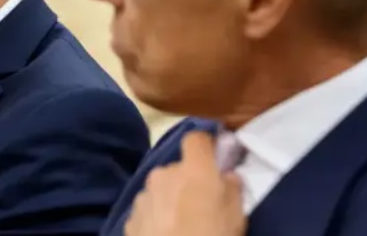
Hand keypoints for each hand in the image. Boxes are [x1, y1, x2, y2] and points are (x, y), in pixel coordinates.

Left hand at [124, 132, 245, 235]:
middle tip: (202, 206)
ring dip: (170, 200)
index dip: (206, 147)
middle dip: (188, 182)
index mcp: (192, 170)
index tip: (215, 161)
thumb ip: (232, 190)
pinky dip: (156, 217)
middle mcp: (163, 174)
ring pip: (161, 189)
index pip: (196, 139)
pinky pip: (148, 209)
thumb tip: (227, 176)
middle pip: (178, 168)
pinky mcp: (130, 217)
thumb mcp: (236, 219)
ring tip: (182, 227)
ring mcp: (143, 195)